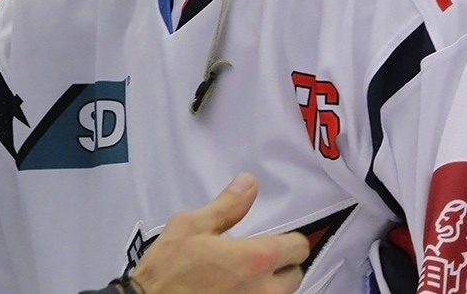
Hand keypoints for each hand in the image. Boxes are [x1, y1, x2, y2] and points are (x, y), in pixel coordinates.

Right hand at [128, 174, 307, 293]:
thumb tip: (248, 184)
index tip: (274, 239)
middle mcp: (263, 289)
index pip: (299, 247)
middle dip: (282, 264)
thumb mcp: (191, 226)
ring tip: (244, 276)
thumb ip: (227, 206)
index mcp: (255, 259)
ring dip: (271, 284)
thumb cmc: (168, 270)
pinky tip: (234, 290)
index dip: (288, 240)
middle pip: (295, 275)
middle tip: (257, 259)